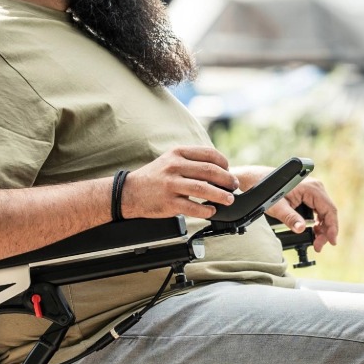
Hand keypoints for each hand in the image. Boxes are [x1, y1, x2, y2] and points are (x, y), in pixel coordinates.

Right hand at [121, 145, 237, 218]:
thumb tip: (219, 169)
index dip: (224, 163)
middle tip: (234, 186)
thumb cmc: (154, 176)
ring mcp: (171, 184)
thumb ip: (191, 161)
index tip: (229, 170)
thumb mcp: (170, 160)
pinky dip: (206, 210)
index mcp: (177, 153)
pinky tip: (211, 211)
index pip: (209, 154)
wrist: (129, 192)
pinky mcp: (169, 202)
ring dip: (221, 195)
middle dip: (227, 179)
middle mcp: (174, 166)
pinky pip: (193, 207)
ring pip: (203, 188)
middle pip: (210, 171)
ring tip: (229, 199)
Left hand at [241, 170, 339, 249]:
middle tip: (318, 246)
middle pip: (328, 213)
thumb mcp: (277, 207)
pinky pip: (317, 210)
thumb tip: (301, 229)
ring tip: (316, 242)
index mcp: (312, 189)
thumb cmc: (266, 191)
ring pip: (324, 213)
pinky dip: (317, 223)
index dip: (332, 228)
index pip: (329, 211)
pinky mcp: (308, 195)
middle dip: (326, 231)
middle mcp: (316, 188)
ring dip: (322, 228)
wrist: (256, 181)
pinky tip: (313, 232)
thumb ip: (290, 218)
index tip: (332, 241)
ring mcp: (313, 191)